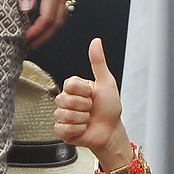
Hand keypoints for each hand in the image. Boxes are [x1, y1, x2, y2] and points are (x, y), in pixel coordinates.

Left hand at [20, 0, 70, 48]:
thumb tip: (26, 9)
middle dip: (45, 36)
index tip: (28, 38)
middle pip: (57, 22)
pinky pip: (62, 7)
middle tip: (33, 44)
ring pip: (61, 16)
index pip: (47, 18)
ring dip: (50, 30)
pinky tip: (46, 19)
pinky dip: (54, 19)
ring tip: (39, 36)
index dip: (38, 31)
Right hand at [54, 39, 127, 161]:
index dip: (85, 92)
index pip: (70, 84)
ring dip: (82, 119)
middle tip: (91, 108)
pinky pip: (63, 128)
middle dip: (84, 106)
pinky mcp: (61, 130)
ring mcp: (62, 115)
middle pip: (66, 99)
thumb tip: (96, 42)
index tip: (92, 95)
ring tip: (88, 119)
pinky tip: (83, 128)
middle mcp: (66, 100)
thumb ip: (98, 62)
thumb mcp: (107, 83)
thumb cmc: (110, 108)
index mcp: (74, 88)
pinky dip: (77, 129)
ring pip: (65, 114)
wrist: (111, 131)